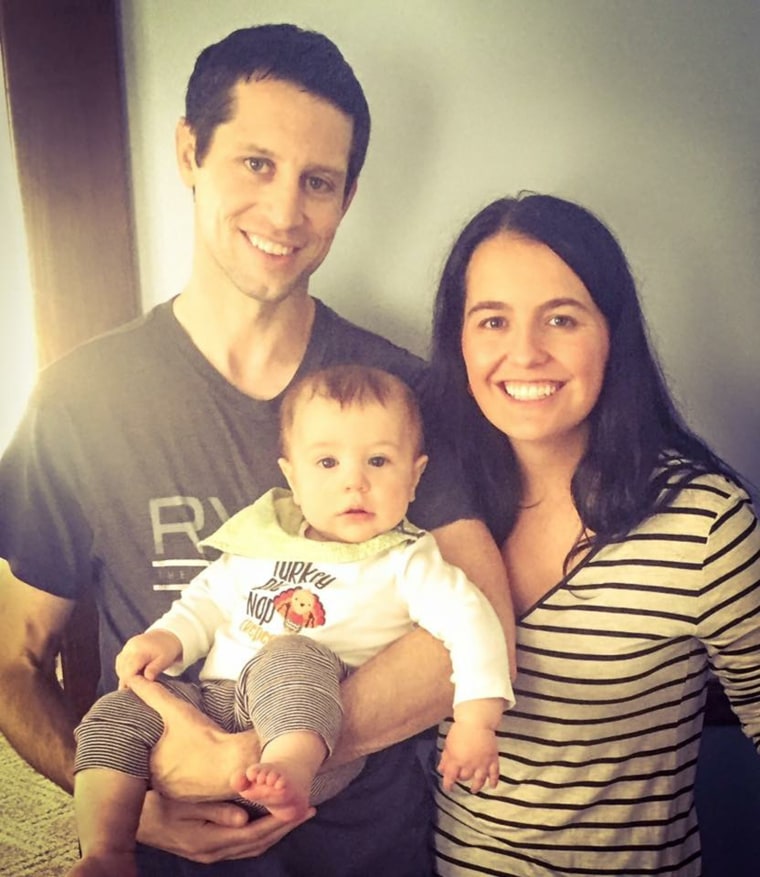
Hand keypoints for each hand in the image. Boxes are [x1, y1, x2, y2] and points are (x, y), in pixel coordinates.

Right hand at [116, 630, 181, 686]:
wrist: (165, 637)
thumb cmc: (167, 650)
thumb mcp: (165, 659)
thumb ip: (155, 668)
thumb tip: (148, 678)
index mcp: (140, 650)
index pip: (129, 670)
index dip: (131, 682)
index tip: (137, 690)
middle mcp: (130, 647)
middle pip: (122, 669)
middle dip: (127, 681)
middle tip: (134, 691)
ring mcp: (127, 647)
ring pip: (119, 666)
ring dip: (124, 676)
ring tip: (134, 684)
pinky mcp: (126, 649)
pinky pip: (120, 662)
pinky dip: (124, 670)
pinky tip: (132, 677)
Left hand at [128, 674, 261, 800]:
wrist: (235, 764)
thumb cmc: (204, 737)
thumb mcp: (177, 711)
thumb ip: (153, 694)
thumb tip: (131, 679)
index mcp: (149, 766)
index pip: (138, 753)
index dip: (145, 741)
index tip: (151, 732)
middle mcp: (159, 786)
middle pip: (153, 765)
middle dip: (158, 753)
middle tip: (169, 738)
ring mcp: (176, 794)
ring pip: (168, 776)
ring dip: (172, 765)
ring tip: (182, 748)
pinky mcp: (192, 799)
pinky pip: (183, 785)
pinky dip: (187, 774)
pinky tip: (195, 761)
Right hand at [137, 790, 313, 862]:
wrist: (134, 819)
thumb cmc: (159, 805)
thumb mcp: (184, 805)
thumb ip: (214, 811)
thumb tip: (243, 819)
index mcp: (210, 841)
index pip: (255, 834)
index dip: (280, 822)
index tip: (301, 808)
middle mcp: (214, 852)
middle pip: (259, 842)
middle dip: (285, 827)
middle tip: (308, 809)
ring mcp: (210, 853)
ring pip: (252, 845)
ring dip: (275, 831)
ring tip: (295, 814)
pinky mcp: (207, 848)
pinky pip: (242, 843)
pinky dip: (260, 833)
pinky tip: (268, 821)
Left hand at [437, 721, 499, 792]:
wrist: (477, 721)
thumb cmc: (460, 730)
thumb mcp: (449, 744)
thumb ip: (445, 759)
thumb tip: (441, 770)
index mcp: (456, 761)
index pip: (450, 777)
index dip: (448, 784)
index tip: (448, 788)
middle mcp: (469, 765)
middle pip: (464, 777)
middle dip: (462, 778)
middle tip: (461, 777)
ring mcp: (482, 763)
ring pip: (479, 780)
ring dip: (476, 786)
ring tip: (474, 790)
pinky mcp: (492, 759)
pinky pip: (494, 773)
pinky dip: (494, 781)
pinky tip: (492, 786)